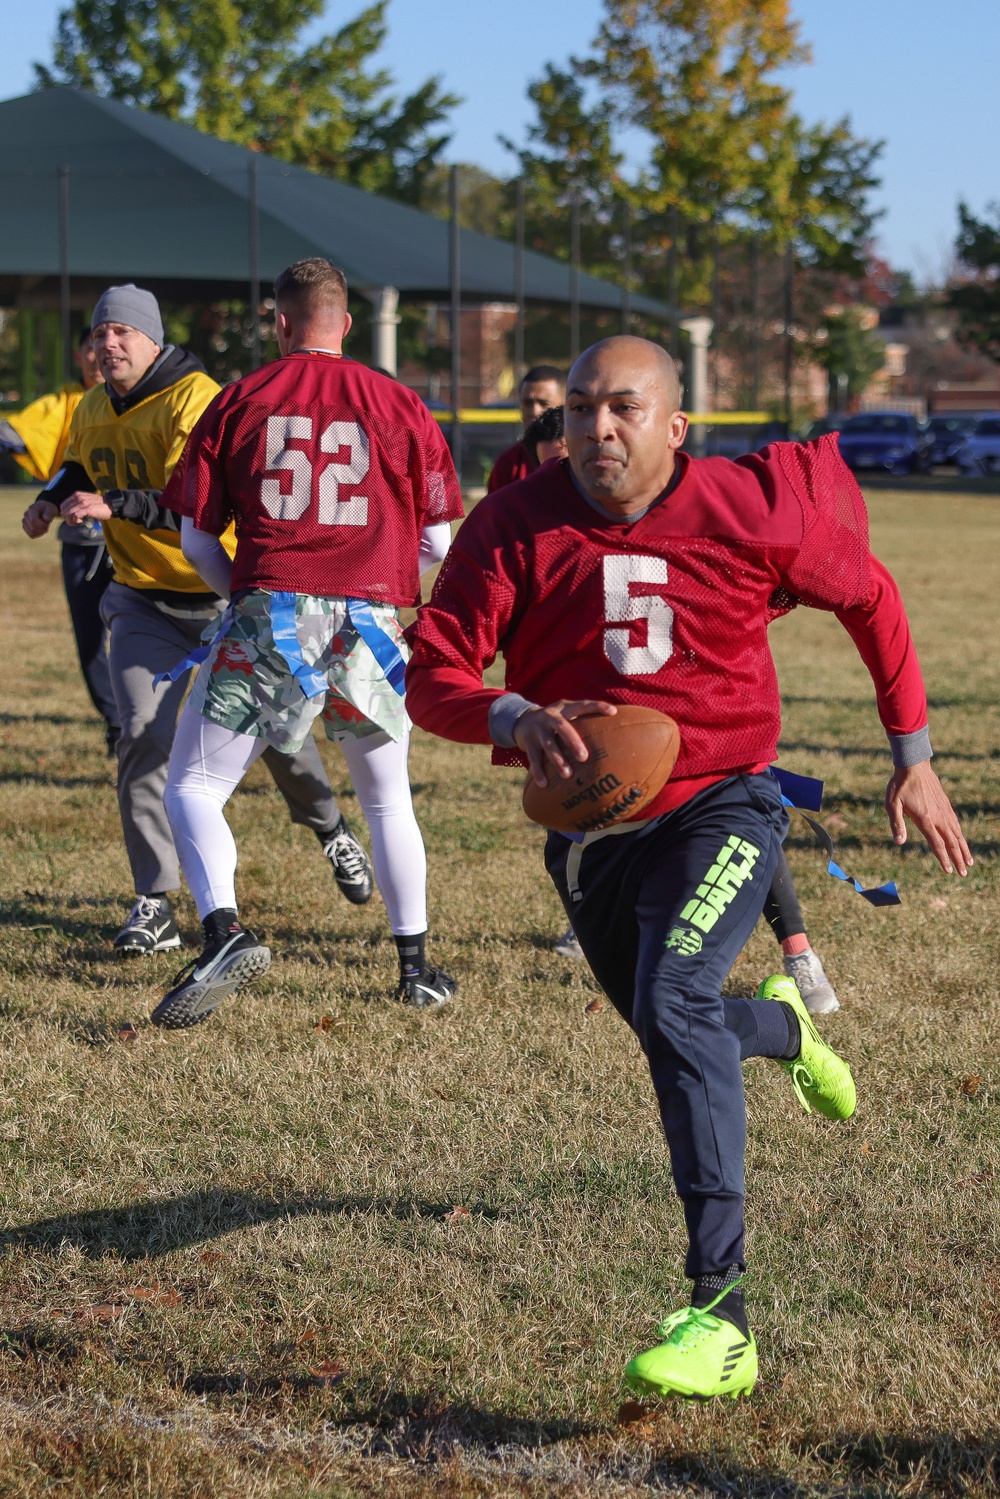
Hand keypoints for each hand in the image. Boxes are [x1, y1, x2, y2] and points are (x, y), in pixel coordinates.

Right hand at [22, 500, 58, 537]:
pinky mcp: (25, 527)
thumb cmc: (48, 509)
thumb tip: (45, 518)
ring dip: (41, 531)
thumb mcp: (51, 509)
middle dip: (42, 528)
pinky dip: (38, 534)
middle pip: (33, 528)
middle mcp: (26, 514)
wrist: (45, 509)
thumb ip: (49, 513)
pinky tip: (42, 530)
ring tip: (44, 526)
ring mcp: (24, 521)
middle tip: (47, 524)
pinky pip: (31, 535)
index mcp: (32, 509)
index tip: (48, 522)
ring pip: (32, 532)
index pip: (33, 520)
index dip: (42, 524)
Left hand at [60, 491, 111, 524]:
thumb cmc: (99, 506)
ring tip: (79, 522)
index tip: (72, 518)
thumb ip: (77, 504)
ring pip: (68, 514)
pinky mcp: (87, 508)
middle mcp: (78, 497)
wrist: (111, 505)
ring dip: (72, 521)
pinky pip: (76, 516)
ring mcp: (82, 502)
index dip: (65, 514)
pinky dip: (77, 521)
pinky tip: (82, 522)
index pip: (63, 506)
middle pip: (64, 511)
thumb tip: (70, 514)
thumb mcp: (86, 501)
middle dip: (68, 519)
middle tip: (75, 522)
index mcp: (76, 495)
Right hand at [513, 700, 616, 786]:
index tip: (613, 712)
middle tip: (584, 757)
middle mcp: (550, 716)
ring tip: (568, 775)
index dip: (598, 707)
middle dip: (573, 742)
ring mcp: (538, 729)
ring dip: (557, 760)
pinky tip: (544, 784)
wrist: (522, 720)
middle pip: (562, 727)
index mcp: (564, 708)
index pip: (583, 705)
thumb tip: (615, 733)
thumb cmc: (555, 721)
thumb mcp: (567, 714)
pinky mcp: (528, 742)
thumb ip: (584, 721)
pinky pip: (534, 758)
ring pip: (548, 744)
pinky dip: (539, 771)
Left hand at [885, 760, 971, 875]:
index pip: (937, 844)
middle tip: (964, 873)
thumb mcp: (892, 805)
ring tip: (969, 862)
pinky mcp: (946, 804)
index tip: (949, 871)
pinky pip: (956, 824)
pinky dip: (961, 835)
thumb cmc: (900, 785)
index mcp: (925, 819)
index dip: (943, 859)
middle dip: (958, 859)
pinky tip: (961, 840)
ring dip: (964, 849)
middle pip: (951, 842)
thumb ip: (897, 824)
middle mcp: (938, 817)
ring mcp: (944, 810)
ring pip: (957, 834)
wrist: (914, 765)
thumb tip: (899, 842)